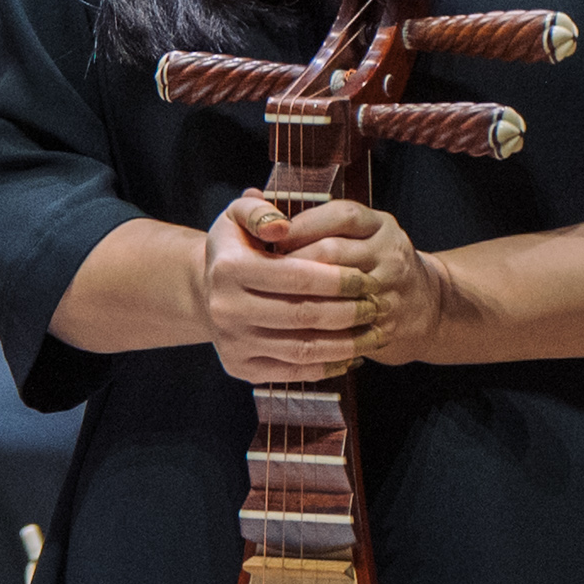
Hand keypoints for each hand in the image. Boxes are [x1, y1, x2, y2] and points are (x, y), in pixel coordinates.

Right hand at [199, 195, 440, 383]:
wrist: (207, 291)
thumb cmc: (236, 248)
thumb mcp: (238, 216)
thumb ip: (259, 210)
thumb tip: (282, 226)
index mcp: (229, 268)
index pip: (297, 276)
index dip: (338, 279)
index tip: (365, 278)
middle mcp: (226, 309)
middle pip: (303, 314)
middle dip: (348, 312)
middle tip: (375, 306)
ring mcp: (232, 343)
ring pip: (302, 349)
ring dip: (345, 344)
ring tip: (373, 332)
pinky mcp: (240, 368)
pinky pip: (293, 372)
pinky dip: (327, 367)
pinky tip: (351, 356)